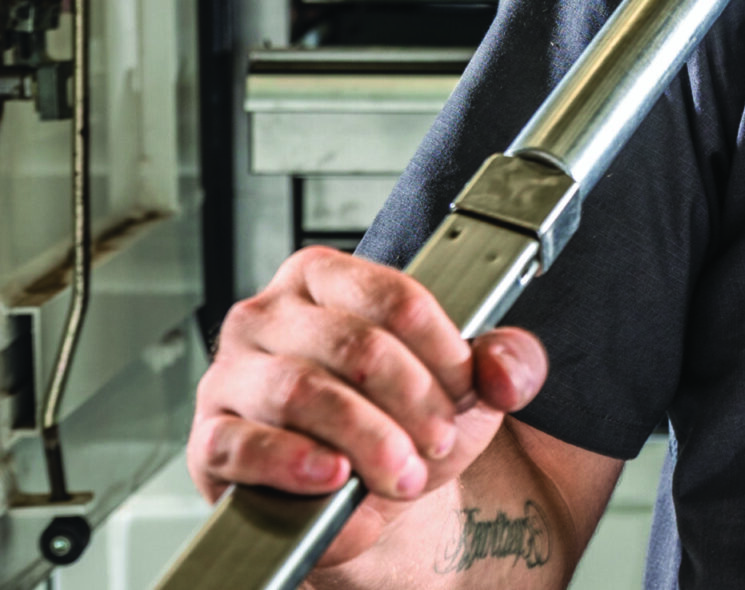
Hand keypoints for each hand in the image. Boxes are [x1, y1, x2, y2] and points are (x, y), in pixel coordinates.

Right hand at [188, 247, 547, 565]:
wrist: (365, 494)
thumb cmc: (405, 419)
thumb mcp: (468, 385)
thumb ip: (506, 360)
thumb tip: (504, 367)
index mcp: (326, 277)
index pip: (394, 296)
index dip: (442, 349)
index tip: (467, 388)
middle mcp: (269, 314)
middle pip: (356, 345)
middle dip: (412, 401)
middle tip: (438, 441)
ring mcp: (231, 375)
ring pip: (304, 392)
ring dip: (368, 439)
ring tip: (404, 472)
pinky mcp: (210, 439)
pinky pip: (244, 445)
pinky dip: (296, 463)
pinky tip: (334, 477)